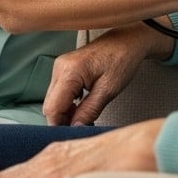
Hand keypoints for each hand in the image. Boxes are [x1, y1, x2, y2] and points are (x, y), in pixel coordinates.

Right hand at [44, 24, 172, 125]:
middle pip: (49, 105)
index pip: (53, 108)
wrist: (127, 40)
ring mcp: (60, 67)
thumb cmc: (122, 60)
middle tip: (82, 128)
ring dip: (65, 113)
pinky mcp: (64, 69)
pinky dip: (68, 104)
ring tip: (85, 118)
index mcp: (69, 71)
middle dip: (62, 121)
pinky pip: (59, 92)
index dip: (60, 126)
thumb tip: (75, 129)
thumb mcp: (108, 90)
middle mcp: (59, 68)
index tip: (73, 136)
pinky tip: (82, 107)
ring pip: (53, 100)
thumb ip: (89, 111)